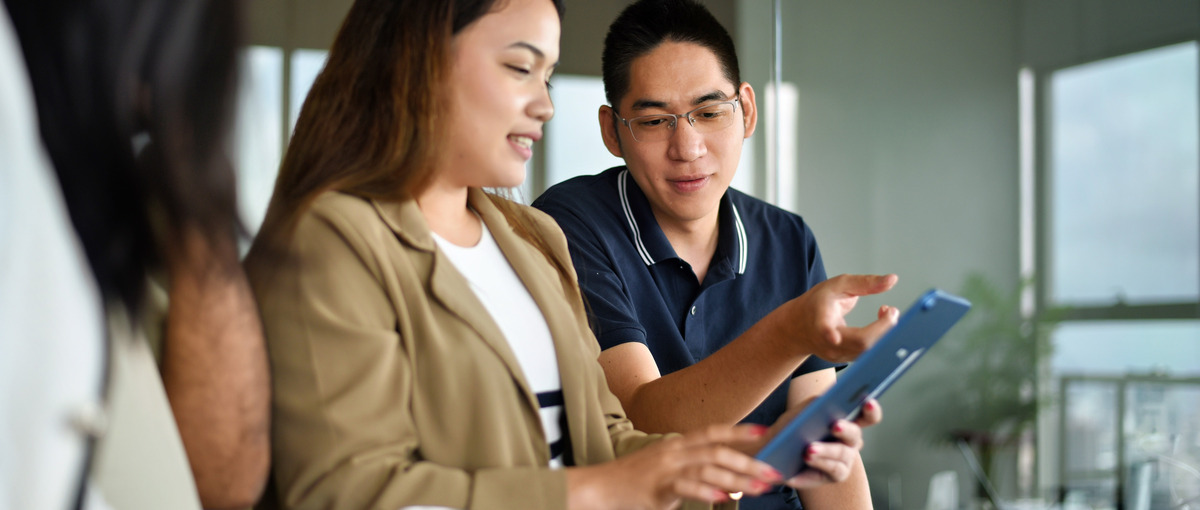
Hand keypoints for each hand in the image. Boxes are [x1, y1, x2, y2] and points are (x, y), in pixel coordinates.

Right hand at [566, 424, 783, 509]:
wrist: (600, 488)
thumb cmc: (636, 481)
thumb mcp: (667, 468)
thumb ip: (695, 470)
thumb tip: (730, 481)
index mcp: (677, 444)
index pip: (712, 431)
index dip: (738, 430)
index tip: (764, 431)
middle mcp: (673, 452)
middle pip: (717, 451)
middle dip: (748, 461)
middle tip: (773, 473)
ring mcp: (665, 468)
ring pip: (706, 467)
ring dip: (736, 477)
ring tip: (758, 488)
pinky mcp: (656, 487)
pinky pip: (685, 486)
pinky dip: (706, 491)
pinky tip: (724, 496)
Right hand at [776, 274, 899, 362]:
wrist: (799, 327)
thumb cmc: (818, 303)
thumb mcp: (838, 285)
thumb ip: (865, 282)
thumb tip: (892, 280)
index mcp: (820, 318)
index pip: (825, 329)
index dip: (830, 334)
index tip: (834, 338)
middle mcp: (827, 341)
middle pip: (860, 343)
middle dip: (883, 328)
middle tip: (892, 310)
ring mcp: (837, 354)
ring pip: (869, 351)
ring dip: (885, 332)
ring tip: (887, 312)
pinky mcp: (846, 360)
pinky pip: (870, 353)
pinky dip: (882, 337)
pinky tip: (882, 321)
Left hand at [783, 398, 881, 488]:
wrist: (777, 454)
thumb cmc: (791, 429)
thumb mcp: (798, 414)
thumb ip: (813, 406)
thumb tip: (822, 401)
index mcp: (846, 420)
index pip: (866, 415)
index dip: (871, 409)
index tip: (868, 402)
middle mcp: (850, 440)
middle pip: (855, 434)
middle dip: (845, 429)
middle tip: (834, 426)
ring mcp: (846, 458)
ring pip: (843, 453)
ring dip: (826, 450)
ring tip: (809, 450)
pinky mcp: (837, 475)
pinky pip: (833, 469)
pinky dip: (818, 464)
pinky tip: (804, 462)